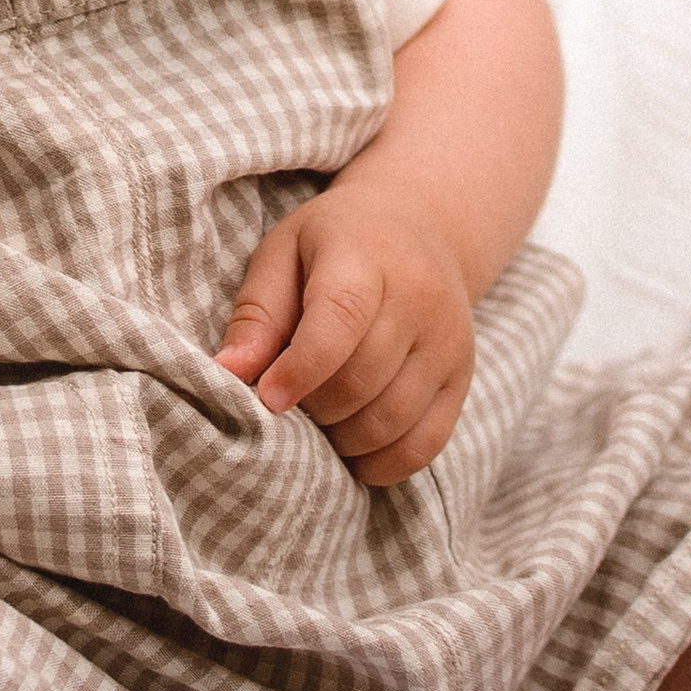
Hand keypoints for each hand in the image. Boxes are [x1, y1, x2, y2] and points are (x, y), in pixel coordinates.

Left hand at [216, 184, 474, 481]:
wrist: (421, 227)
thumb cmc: (334, 244)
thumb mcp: (283, 254)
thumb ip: (257, 314)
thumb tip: (228, 373)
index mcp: (367, 257)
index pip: (340, 321)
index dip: (300, 369)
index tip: (267, 398)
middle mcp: (420, 299)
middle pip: (362, 380)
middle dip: (313, 408)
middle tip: (288, 406)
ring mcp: (449, 342)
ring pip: (392, 420)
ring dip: (343, 440)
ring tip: (317, 422)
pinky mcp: (463, 378)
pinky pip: (426, 443)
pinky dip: (383, 463)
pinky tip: (352, 452)